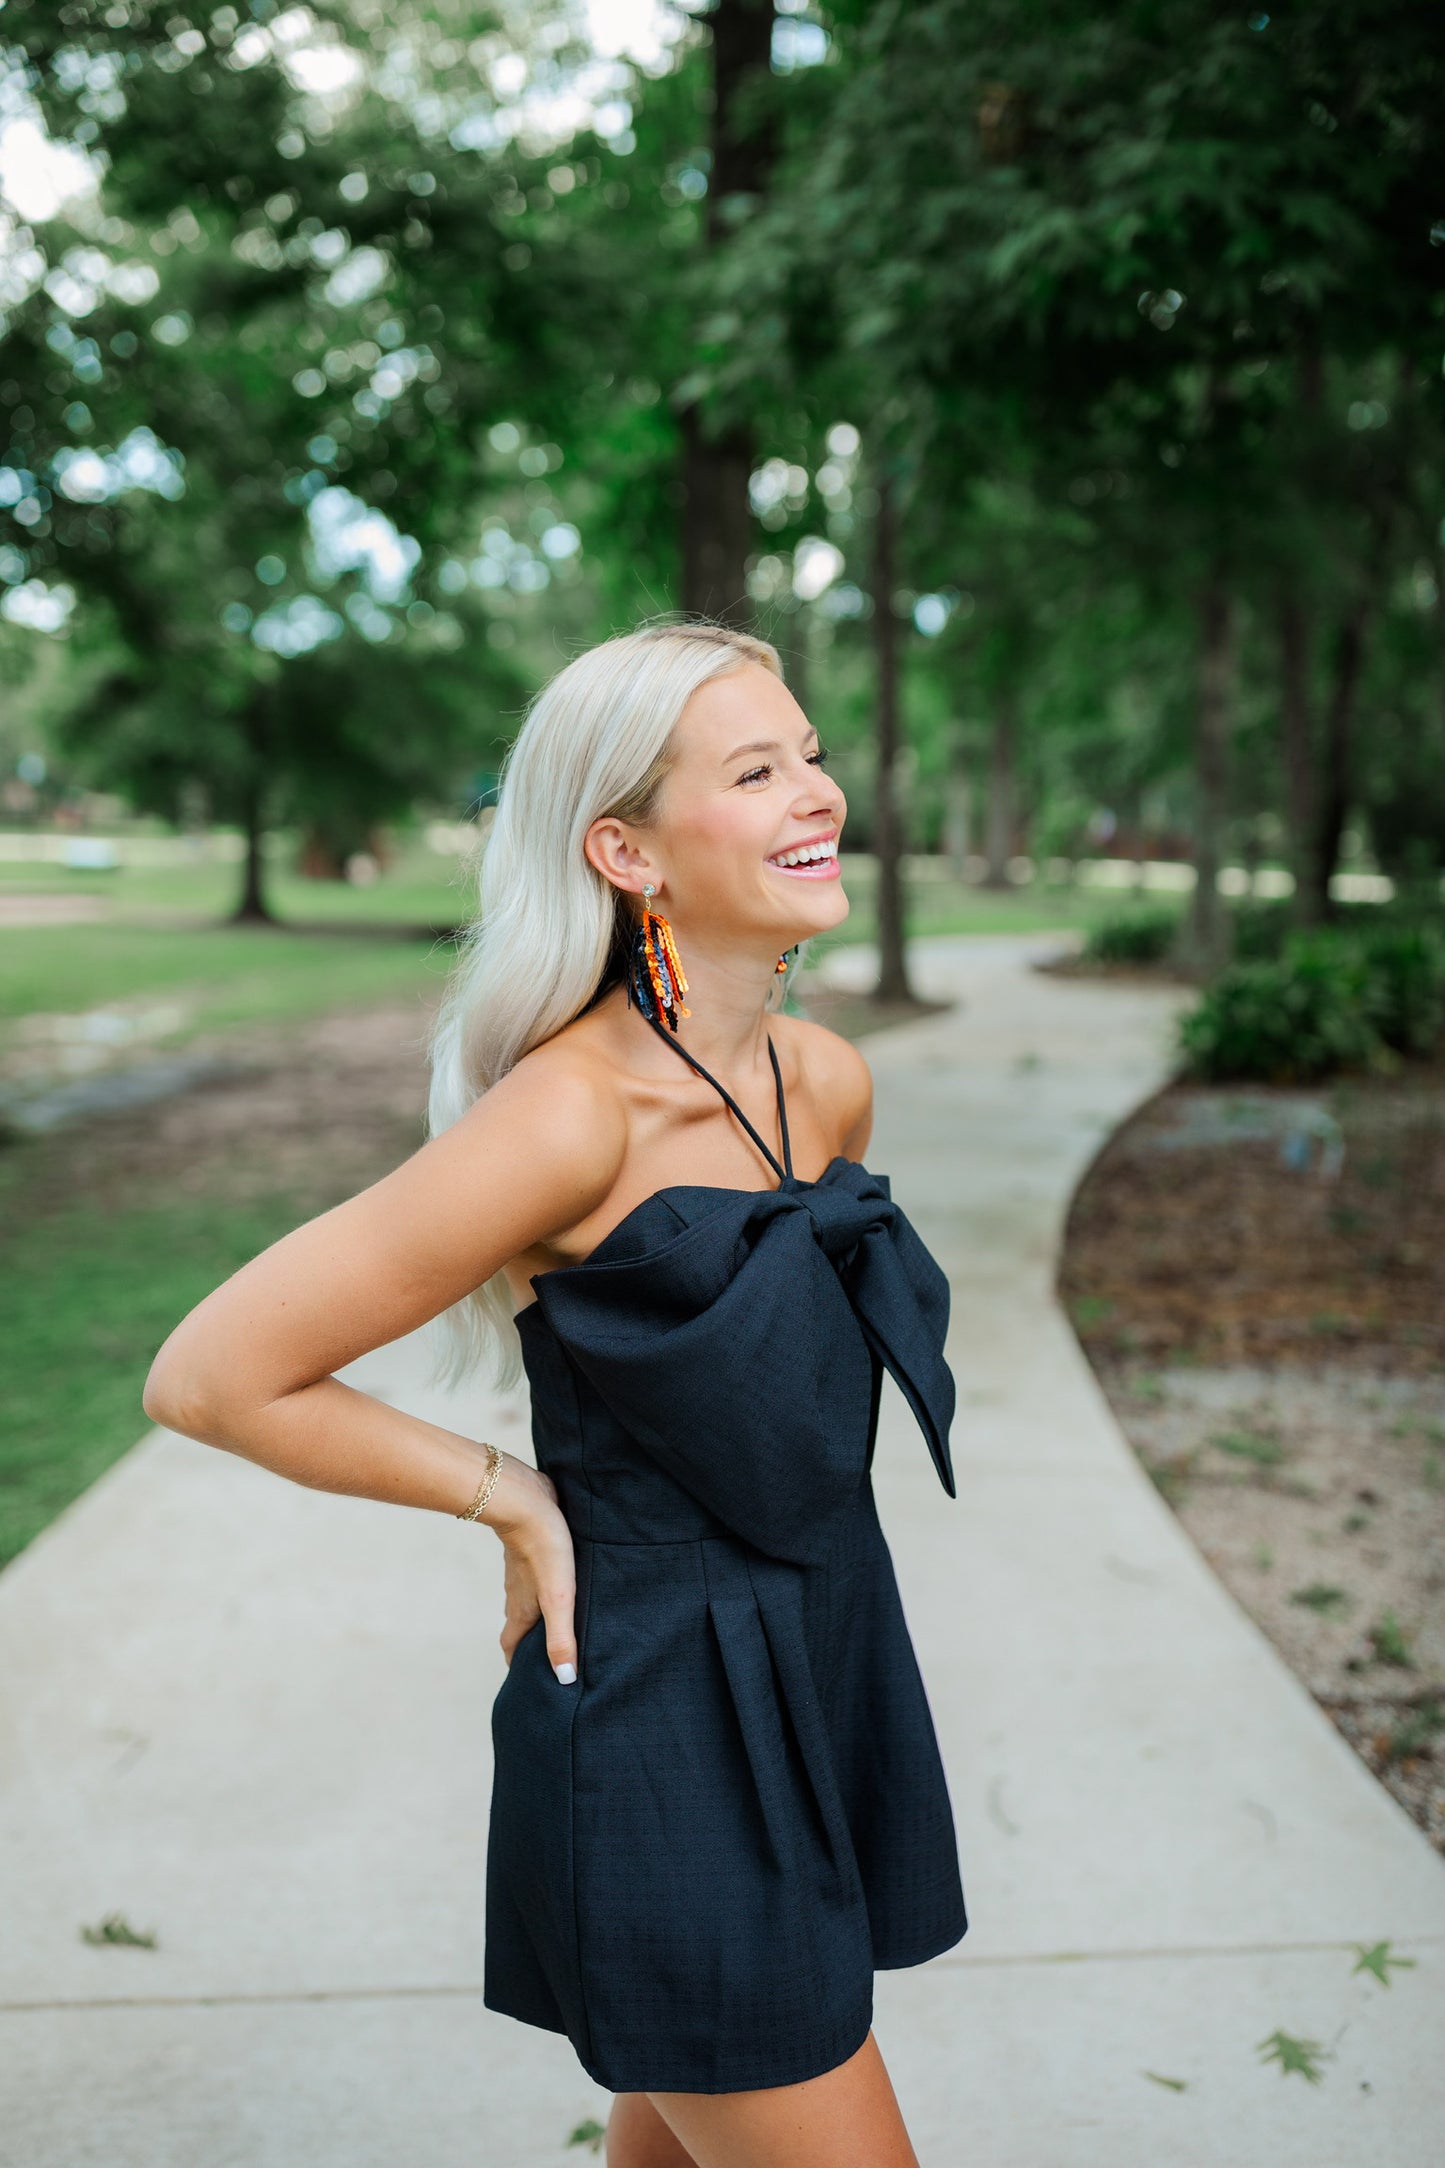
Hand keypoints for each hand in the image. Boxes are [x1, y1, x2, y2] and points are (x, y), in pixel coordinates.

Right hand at [483, 1453, 578, 1683]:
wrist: (526, 1499)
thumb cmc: (544, 1548)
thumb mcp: (558, 1598)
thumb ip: (561, 1637)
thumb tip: (564, 1679)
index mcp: (521, 1610)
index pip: (512, 1647)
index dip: (519, 1667)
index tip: (528, 1684)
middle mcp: (518, 1593)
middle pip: (520, 1625)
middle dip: (531, 1643)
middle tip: (551, 1657)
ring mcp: (523, 1570)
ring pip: (528, 1599)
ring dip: (540, 1613)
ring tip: (563, 1623)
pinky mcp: (533, 1549)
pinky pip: (537, 1575)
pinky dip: (546, 1587)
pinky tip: (566, 1582)